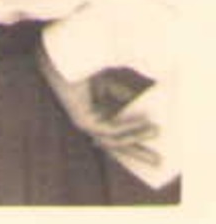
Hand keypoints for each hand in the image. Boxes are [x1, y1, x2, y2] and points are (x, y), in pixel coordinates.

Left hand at [38, 46, 160, 167]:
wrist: (65, 61)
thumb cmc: (83, 71)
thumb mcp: (110, 87)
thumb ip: (125, 98)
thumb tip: (147, 110)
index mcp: (91, 117)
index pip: (115, 137)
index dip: (133, 143)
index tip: (152, 149)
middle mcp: (86, 124)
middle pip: (117, 144)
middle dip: (139, 153)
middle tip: (159, 162)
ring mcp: (83, 125)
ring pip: (116, 139)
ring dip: (138, 137)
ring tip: (158, 131)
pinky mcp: (84, 122)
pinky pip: (112, 129)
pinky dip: (130, 125)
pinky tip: (146, 120)